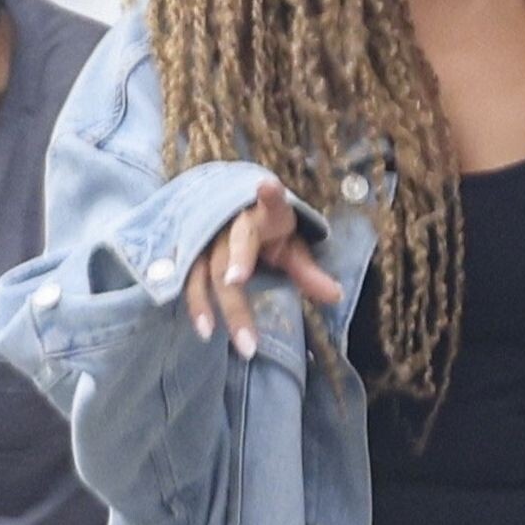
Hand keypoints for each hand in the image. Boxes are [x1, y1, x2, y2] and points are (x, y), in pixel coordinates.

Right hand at [184, 177, 341, 355]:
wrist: (232, 212)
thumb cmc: (268, 233)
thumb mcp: (291, 247)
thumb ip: (308, 272)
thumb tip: (336, 297)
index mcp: (264, 214)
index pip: (270, 204)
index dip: (269, 196)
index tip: (267, 187)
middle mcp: (230, 222)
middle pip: (231, 256)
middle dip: (236, 299)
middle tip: (246, 337)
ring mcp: (206, 236)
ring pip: (203, 270)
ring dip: (205, 303)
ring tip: (209, 333)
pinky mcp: (190, 250)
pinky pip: (188, 276)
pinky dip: (194, 302)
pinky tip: (201, 329)